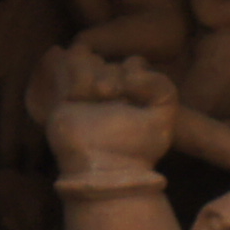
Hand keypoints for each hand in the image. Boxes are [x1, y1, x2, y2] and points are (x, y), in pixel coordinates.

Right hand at [33, 45, 178, 184]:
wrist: (103, 170)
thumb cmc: (137, 148)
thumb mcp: (163, 117)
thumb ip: (162, 86)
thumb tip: (130, 70)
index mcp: (136, 96)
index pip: (134, 63)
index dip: (134, 70)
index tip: (132, 93)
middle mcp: (111, 92)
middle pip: (110, 61)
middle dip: (112, 75)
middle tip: (110, 96)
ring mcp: (87, 94)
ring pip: (89, 59)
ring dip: (94, 74)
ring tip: (98, 96)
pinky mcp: (66, 98)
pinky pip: (70, 68)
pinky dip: (76, 78)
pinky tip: (77, 98)